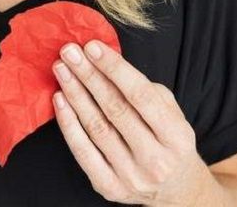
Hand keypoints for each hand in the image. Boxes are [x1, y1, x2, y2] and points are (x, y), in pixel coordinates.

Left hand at [51, 39, 210, 205]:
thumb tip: (107, 62)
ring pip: (96, 127)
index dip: (115, 69)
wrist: (175, 190)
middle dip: (89, 76)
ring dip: (75, 94)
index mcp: (177, 137)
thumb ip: (146, 91)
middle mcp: (156, 160)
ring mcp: (132, 177)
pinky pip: (82, 151)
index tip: (92, 46)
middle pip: (115, 109)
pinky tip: (59, 100)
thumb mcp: (172, 114)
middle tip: (69, 52)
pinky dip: (68, 123)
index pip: (141, 96)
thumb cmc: (168, 141)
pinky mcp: (109, 187)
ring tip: (61, 70)